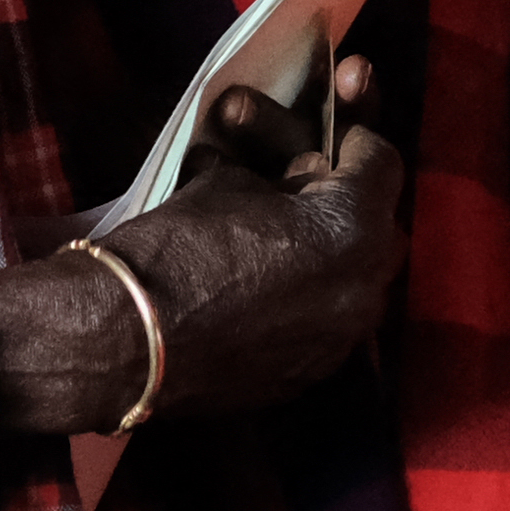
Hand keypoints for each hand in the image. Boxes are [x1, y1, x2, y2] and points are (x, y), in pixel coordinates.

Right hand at [110, 69, 407, 416]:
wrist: (128, 339)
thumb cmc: (178, 245)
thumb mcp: (227, 182)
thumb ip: (278, 177)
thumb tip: (290, 180)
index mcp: (353, 228)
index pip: (381, 162)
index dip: (355, 139)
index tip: (332, 134)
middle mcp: (366, 289)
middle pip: (379, 227)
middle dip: (350, 202)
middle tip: (310, 187)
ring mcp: (342, 339)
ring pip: (357, 280)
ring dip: (332, 254)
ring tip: (288, 239)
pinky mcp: (311, 376)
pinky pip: (328, 323)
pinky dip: (309, 299)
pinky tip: (268, 287)